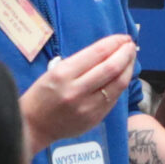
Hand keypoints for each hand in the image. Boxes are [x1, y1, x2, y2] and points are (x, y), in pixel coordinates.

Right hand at [22, 34, 135, 149]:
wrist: (33, 126)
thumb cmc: (42, 95)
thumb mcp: (54, 72)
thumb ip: (80, 63)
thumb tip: (108, 52)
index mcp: (63, 74)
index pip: (97, 53)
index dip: (114, 43)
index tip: (123, 38)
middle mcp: (76, 90)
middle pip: (112, 68)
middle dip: (126, 53)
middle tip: (130, 45)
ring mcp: (87, 107)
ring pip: (118, 84)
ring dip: (128, 68)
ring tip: (130, 59)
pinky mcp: (95, 119)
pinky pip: (114, 98)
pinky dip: (121, 84)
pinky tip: (122, 76)